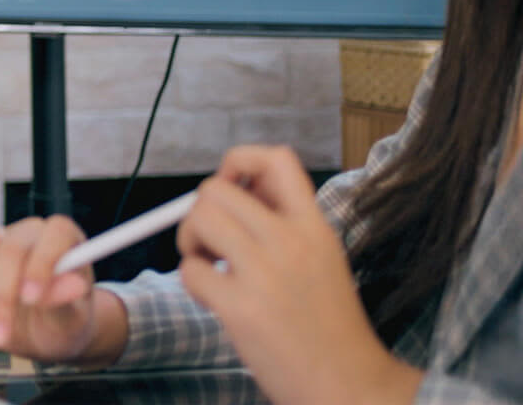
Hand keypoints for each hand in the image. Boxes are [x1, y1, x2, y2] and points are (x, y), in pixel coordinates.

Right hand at [0, 215, 118, 363]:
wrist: (41, 333)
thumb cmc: (63, 321)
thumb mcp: (72, 318)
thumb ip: (68, 299)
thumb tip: (74, 284)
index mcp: (63, 239)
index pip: (56, 231)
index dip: (43, 261)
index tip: (32, 298)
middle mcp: (28, 235)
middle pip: (9, 248)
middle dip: (2, 295)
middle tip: (1, 335)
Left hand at [176, 145, 422, 404]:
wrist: (351, 386)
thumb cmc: (328, 325)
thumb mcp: (321, 258)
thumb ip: (282, 221)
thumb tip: (232, 185)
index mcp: (316, 227)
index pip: (275, 159)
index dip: (239, 161)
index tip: (230, 188)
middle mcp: (292, 242)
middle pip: (215, 189)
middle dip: (199, 212)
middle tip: (211, 244)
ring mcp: (267, 274)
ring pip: (198, 220)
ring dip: (190, 242)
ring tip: (210, 268)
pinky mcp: (242, 308)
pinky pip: (190, 271)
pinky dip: (193, 283)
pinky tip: (215, 301)